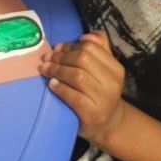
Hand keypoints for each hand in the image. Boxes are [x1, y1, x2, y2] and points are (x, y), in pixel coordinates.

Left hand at [39, 31, 126, 145]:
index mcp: (116, 68)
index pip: (92, 47)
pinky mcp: (93, 114)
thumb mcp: (104, 71)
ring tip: (45, 69)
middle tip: (46, 58)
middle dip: (61, 57)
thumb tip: (86, 35)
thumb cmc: (100, 93)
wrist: (108, 125)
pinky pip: (74, 96)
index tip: (57, 47)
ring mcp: (104, 99)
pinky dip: (61, 88)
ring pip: (77, 76)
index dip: (70, 45)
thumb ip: (99, 50)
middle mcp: (113, 83)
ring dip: (57, 70)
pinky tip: (51, 85)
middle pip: (83, 59)